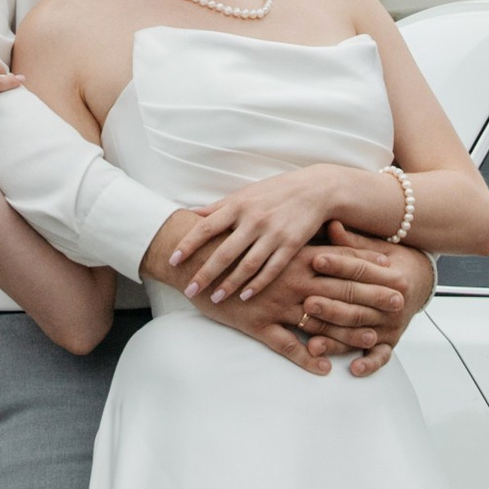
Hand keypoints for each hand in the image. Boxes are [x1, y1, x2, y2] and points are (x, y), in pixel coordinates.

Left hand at [165, 164, 367, 307]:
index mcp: (238, 205)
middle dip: (205, 273)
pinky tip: (245, 296)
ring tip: (215, 299)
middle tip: (189, 290)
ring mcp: (273, 234)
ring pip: (247, 265)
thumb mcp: (245, 194)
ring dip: (230, 284)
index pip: (206, 227)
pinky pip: (272, 269)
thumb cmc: (275, 192)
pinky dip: (258, 284)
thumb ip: (218, 207)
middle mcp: (254, 220)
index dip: (188, 245)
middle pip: (224, 252)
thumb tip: (190, 214)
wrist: (316, 189)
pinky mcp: (292, 245)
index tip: (172, 261)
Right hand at [181, 237, 411, 379]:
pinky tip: (325, 368)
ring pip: (320, 320)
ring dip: (348, 330)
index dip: (371, 267)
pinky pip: (286, 345)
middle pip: (340, 289)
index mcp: (295, 254)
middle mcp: (291, 278)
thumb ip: (295, 235)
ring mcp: (275, 302)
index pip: (342, 260)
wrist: (191, 255)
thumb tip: (326, 227)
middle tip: (400, 303)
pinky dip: (306, 358)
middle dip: (373, 296)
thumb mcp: (266, 233)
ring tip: (372, 339)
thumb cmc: (231, 241)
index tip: (396, 271)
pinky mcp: (257, 323)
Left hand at [298, 234, 431, 378]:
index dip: (338, 263)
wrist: (422, 280)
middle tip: (307, 301)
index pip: (361, 270)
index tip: (315, 259)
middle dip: (332, 304)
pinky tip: (354, 369)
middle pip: (358, 304)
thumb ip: (353, 241)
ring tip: (313, 340)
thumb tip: (331, 224)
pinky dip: (369, 364)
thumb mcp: (377, 246)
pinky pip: (381, 357)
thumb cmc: (393, 260)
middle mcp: (395, 303)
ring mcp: (392, 325)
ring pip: (361, 332)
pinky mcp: (391, 342)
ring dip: (337, 338)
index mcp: (393, 276)